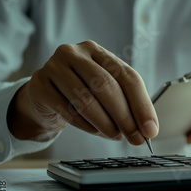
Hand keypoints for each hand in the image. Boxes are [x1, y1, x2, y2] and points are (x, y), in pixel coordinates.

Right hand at [7, 40, 158, 144]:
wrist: (44, 99)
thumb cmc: (82, 94)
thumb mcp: (107, 94)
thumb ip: (128, 106)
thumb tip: (148, 129)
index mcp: (98, 52)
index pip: (128, 77)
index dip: (142, 105)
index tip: (150, 129)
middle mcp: (75, 54)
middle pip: (107, 87)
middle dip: (125, 117)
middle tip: (135, 138)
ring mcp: (54, 67)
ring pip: (87, 100)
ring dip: (106, 124)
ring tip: (115, 135)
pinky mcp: (39, 85)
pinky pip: (68, 111)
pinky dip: (86, 126)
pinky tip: (94, 130)